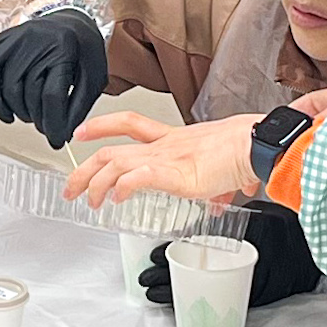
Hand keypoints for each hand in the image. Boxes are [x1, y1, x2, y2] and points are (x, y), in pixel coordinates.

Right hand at [0, 10, 107, 146]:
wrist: (70, 20)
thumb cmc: (84, 49)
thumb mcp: (94, 77)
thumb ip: (79, 107)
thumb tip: (62, 134)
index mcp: (65, 47)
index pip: (53, 96)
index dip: (54, 124)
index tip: (56, 140)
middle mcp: (36, 41)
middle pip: (30, 95)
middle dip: (40, 120)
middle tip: (47, 126)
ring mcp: (15, 40)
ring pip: (9, 90)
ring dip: (21, 113)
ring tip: (33, 116)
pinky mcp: (0, 43)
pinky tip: (8, 113)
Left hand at [64, 110, 253, 208]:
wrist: (255, 145)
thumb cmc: (245, 152)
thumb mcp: (222, 170)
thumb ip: (218, 188)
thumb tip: (223, 203)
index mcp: (172, 139)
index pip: (129, 123)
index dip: (101, 126)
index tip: (82, 132)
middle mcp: (163, 146)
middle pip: (110, 150)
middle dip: (84, 169)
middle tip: (70, 186)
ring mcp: (166, 157)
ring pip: (115, 163)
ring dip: (95, 183)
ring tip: (90, 201)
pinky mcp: (173, 173)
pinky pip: (137, 177)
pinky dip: (121, 187)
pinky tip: (116, 199)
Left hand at [143, 206, 322, 305]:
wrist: (309, 254)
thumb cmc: (282, 233)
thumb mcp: (255, 219)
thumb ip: (227, 221)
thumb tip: (197, 219)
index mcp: (238, 242)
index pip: (197, 249)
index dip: (173, 254)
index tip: (153, 258)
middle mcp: (240, 265)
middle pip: (196, 274)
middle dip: (166, 279)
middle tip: (144, 281)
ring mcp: (245, 284)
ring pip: (204, 292)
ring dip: (175, 294)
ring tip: (153, 295)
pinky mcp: (252, 299)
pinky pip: (219, 304)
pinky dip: (197, 306)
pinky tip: (180, 306)